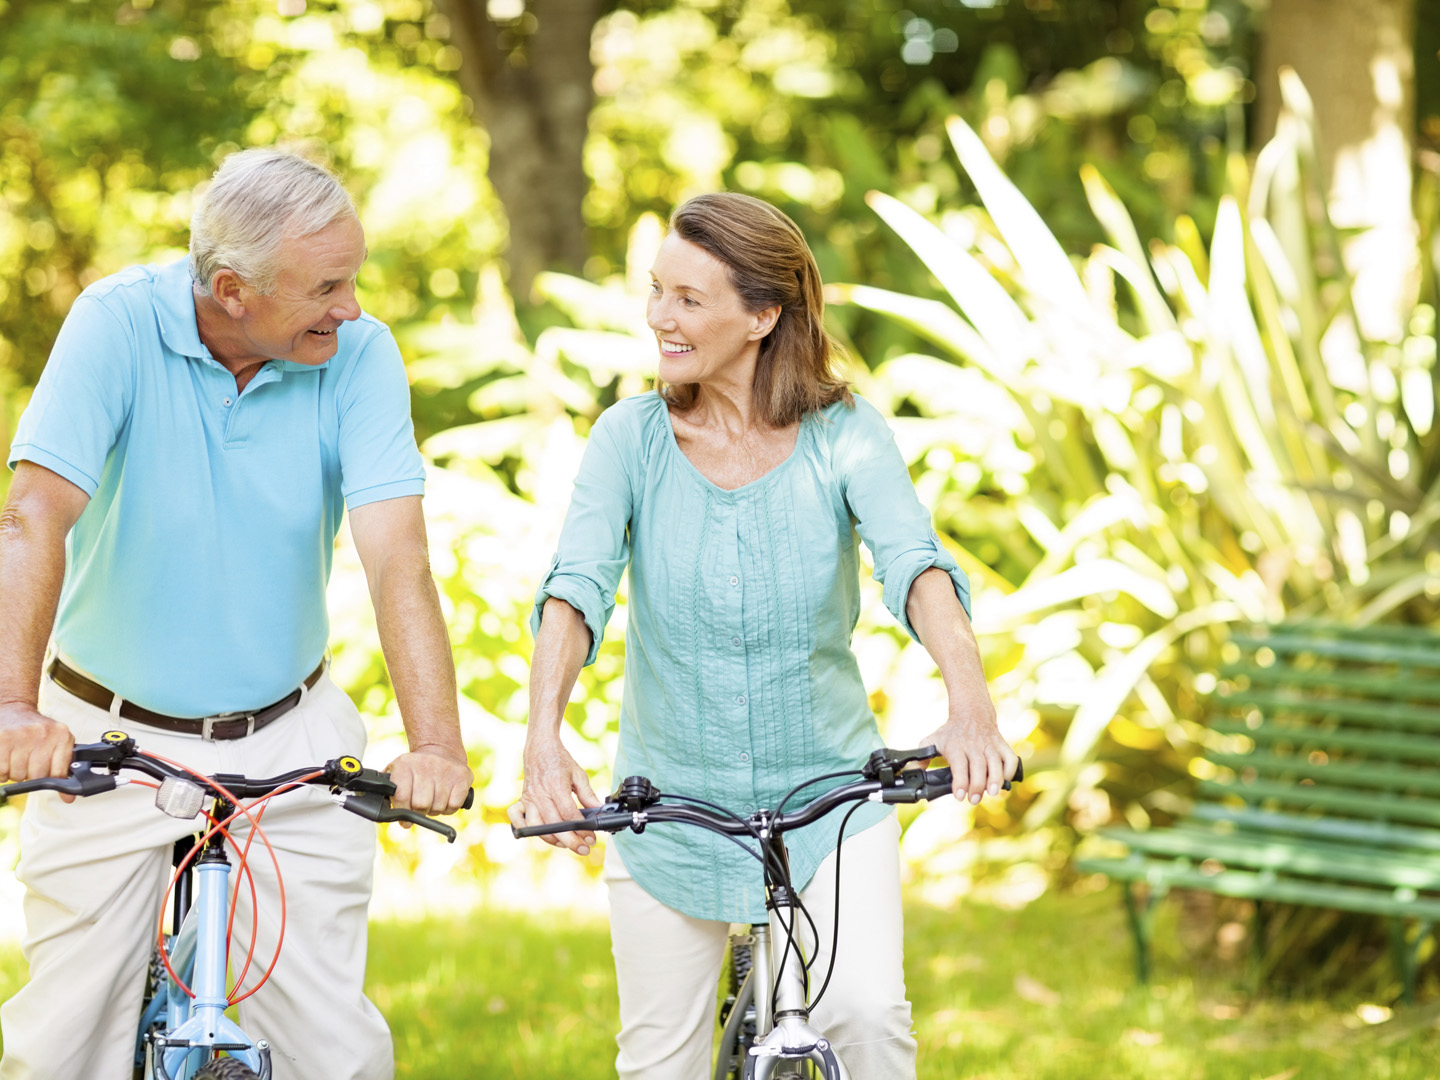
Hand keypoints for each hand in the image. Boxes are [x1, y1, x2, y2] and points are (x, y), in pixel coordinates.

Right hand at [0, 703, 73, 799]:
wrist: (14, 709)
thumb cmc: (37, 731)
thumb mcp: (57, 743)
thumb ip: (63, 769)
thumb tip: (68, 799)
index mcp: (62, 736)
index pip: (59, 772)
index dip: (51, 780)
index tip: (47, 780)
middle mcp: (44, 733)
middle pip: (37, 775)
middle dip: (30, 774)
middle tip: (27, 762)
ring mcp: (22, 735)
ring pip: (18, 775)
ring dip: (14, 772)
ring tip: (16, 758)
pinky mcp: (3, 738)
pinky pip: (2, 771)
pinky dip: (2, 771)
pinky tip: (5, 758)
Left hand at [386, 745, 472, 815]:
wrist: (440, 750)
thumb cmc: (415, 770)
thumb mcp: (396, 773)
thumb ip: (388, 793)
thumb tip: (382, 813)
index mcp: (404, 765)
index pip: (401, 797)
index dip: (402, 812)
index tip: (405, 818)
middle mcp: (425, 765)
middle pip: (421, 805)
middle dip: (420, 812)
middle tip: (420, 807)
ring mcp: (445, 769)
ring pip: (438, 807)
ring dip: (435, 809)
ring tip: (433, 799)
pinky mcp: (462, 776)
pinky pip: (453, 805)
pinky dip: (449, 808)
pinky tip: (446, 798)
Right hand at [507, 735, 600, 855]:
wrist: (540, 748)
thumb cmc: (559, 761)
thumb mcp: (578, 774)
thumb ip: (588, 794)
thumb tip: (599, 811)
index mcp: (556, 786)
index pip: (569, 814)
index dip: (581, 829)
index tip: (591, 837)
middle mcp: (541, 794)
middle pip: (554, 824)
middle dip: (570, 840)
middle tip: (583, 848)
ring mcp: (529, 798)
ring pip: (537, 826)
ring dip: (551, 839)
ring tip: (566, 844)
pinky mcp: (522, 800)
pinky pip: (516, 818)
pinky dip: (523, 829)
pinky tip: (537, 835)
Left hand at [922, 704, 1018, 805]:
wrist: (971, 712)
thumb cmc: (951, 732)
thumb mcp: (932, 740)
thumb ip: (921, 758)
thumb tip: (909, 773)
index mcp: (955, 745)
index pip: (959, 765)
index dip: (960, 782)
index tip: (959, 796)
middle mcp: (974, 745)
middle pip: (979, 767)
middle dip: (977, 786)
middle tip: (974, 800)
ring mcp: (990, 745)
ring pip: (996, 763)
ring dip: (995, 780)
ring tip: (992, 793)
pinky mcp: (1002, 744)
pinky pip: (1010, 758)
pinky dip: (1010, 770)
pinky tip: (1004, 780)